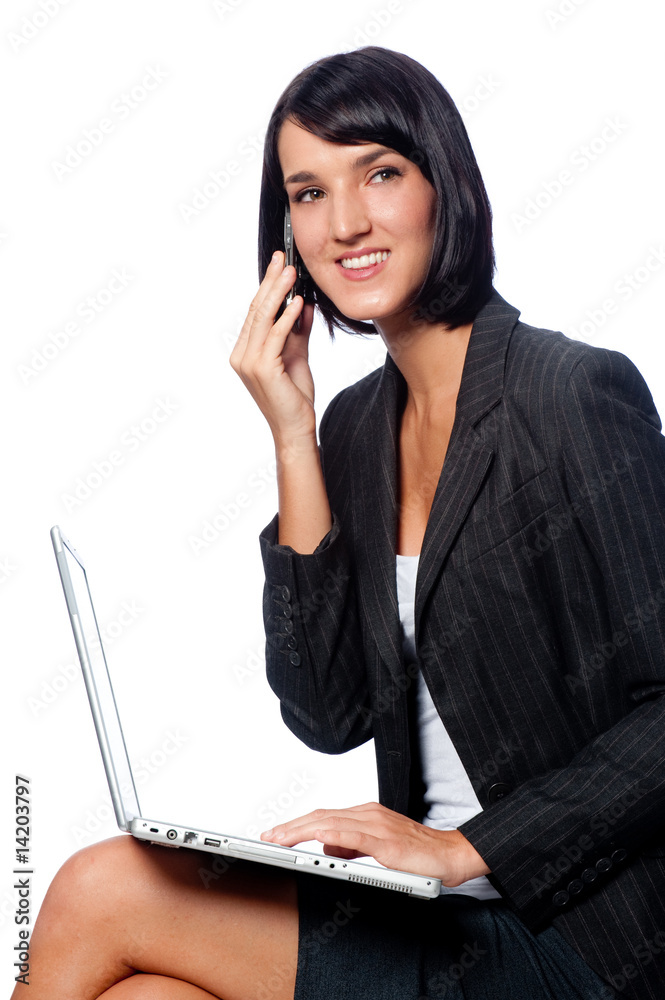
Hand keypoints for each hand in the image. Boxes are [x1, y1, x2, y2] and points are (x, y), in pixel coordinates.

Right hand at [230, 250, 316, 446]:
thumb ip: (297, 330)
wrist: (296, 428)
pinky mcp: (262, 369)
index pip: (255, 312)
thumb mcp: (297, 355)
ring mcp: (249, 362)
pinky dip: (286, 317)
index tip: (280, 265)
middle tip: (284, 259)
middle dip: (271, 282)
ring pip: (263, 319)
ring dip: (279, 293)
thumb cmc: (294, 397)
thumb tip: (303, 303)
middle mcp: (241, 355)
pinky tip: (298, 302)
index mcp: (245, 351)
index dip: (267, 286)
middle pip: (256, 310)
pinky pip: (275, 336)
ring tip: (292, 273)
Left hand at [260, 801, 489, 886]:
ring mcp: (378, 825)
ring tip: (281, 839)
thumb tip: (326, 844)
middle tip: (267, 837)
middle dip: (291, 827)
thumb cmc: (418, 853)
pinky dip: (333, 834)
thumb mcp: (377, 848)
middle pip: (321, 816)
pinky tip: (317, 837)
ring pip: (332, 822)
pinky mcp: (388, 841)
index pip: (323, 816)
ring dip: (302, 829)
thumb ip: (352, 845)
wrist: (451, 855)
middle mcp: (369, 814)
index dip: (296, 824)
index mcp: (365, 815)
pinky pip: (355, 836)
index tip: (275, 833)